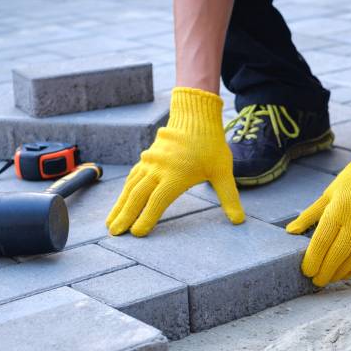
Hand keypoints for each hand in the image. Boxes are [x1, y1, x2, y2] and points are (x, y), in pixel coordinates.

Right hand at [107, 87, 243, 235]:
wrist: (195, 117)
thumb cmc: (211, 145)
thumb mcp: (223, 171)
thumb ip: (229, 197)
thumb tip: (239, 220)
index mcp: (176, 175)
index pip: (157, 202)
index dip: (146, 218)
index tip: (136, 234)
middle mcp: (158, 169)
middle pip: (137, 197)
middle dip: (125, 216)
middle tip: (114, 234)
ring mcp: (150, 162)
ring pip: (130, 187)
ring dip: (119, 206)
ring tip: (110, 223)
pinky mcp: (147, 158)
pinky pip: (132, 178)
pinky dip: (124, 192)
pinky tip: (119, 202)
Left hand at [286, 135, 350, 285]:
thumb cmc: (350, 185)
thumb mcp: (327, 196)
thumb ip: (309, 216)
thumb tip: (289, 231)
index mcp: (339, 209)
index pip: (322, 241)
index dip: (313, 259)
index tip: (306, 271)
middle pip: (338, 253)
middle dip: (325, 271)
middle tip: (316, 281)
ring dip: (341, 272)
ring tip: (330, 279)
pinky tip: (347, 272)